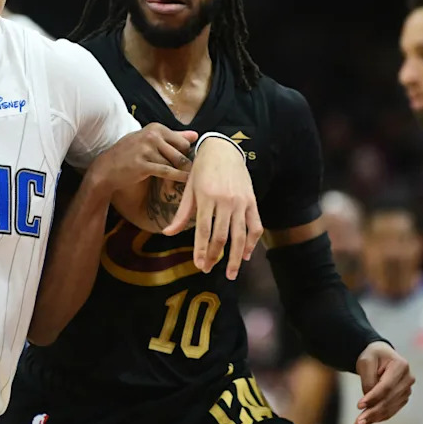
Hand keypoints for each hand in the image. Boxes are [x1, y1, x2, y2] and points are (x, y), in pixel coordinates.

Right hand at [88, 123, 197, 191]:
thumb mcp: (149, 140)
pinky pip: (167, 171)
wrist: (106, 168)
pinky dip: (178, 177)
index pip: (183, 141)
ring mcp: (146, 150)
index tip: (186, 163)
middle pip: (181, 152)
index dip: (186, 154)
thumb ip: (173, 137)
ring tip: (185, 180)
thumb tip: (195, 135)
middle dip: (185, 164)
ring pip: (174, 163)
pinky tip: (185, 181)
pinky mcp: (143, 165)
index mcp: (155, 128)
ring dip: (181, 173)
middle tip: (189, 173)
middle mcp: (151, 136)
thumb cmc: (130, 153)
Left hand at [164, 137, 261, 278]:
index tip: (199, 265)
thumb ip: (182, 214)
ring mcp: (241, 202)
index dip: (202, 250)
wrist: (223, 149)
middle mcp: (225, 201)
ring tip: (230, 273)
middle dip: (215, 257)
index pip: (204, 230)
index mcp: (206, 197)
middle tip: (209, 270)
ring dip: (236, 257)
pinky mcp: (252, 201)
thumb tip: (167, 233)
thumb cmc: (202, 169)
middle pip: (221, 236)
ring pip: (240, 235)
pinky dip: (252, 242)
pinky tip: (246, 255)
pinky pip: (255, 226)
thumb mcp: (189, 189)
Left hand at [353, 341, 413, 423]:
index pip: (386, 386)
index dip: (373, 397)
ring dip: (374, 418)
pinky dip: (378, 417)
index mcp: (401, 365)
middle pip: (388, 400)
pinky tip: (366, 423)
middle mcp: (408, 379)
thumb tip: (368, 402)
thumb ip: (368, 380)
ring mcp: (407, 390)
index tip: (359, 406)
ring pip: (390, 408)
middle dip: (372, 412)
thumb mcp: (366, 362)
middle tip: (357, 423)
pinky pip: (391, 410)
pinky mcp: (403, 398)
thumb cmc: (372, 356)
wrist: (381, 355)